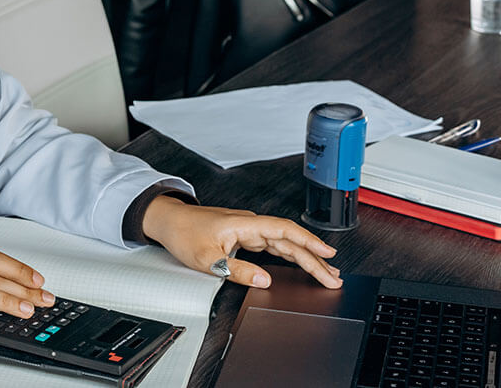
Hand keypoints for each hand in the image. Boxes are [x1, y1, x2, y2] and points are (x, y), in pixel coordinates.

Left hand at [142, 196, 342, 288]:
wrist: (167, 221)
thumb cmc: (183, 233)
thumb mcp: (207, 259)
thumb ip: (237, 271)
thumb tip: (264, 280)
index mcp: (244, 225)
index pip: (285, 231)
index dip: (309, 242)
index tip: (328, 255)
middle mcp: (249, 224)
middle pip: (289, 240)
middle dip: (314, 258)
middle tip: (333, 278)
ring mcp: (248, 229)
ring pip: (284, 243)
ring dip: (305, 257)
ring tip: (325, 273)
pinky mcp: (244, 235)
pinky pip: (273, 245)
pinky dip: (289, 255)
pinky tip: (300, 263)